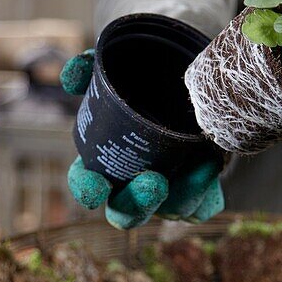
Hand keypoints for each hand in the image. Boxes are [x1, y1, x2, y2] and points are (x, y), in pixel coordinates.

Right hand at [60, 50, 224, 228]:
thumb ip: (92, 68)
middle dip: (136, 205)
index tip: (95, 185)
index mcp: (105, 161)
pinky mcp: (195, 197)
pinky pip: (198, 207)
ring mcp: (165, 196)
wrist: (195, 89)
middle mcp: (131, 185)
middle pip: (124, 214)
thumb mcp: (122, 67)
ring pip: (168, 211)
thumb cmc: (148, 82)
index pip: (87, 183)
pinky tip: (210, 162)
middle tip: (153, 182)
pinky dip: (203, 190)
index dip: (86, 188)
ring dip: (181, 194)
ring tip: (200, 163)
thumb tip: (71, 76)